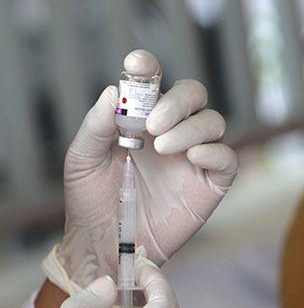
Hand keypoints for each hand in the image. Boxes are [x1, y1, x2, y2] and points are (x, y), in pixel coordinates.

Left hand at [47, 49, 237, 292]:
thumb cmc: (89, 200)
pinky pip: (226, 158)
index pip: (151, 84)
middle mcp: (169, 132)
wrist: (100, 244)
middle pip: (192, 95)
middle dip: (177, 100)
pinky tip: (192, 157)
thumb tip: (114, 91)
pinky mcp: (208, 184)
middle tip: (152, 123)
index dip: (147, 68)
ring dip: (190, 126)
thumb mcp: (82, 161)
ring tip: (162, 146)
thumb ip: (96, 126)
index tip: (136, 64)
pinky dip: (214, 151)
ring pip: (212, 121)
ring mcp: (191, 157)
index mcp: (138, 120)